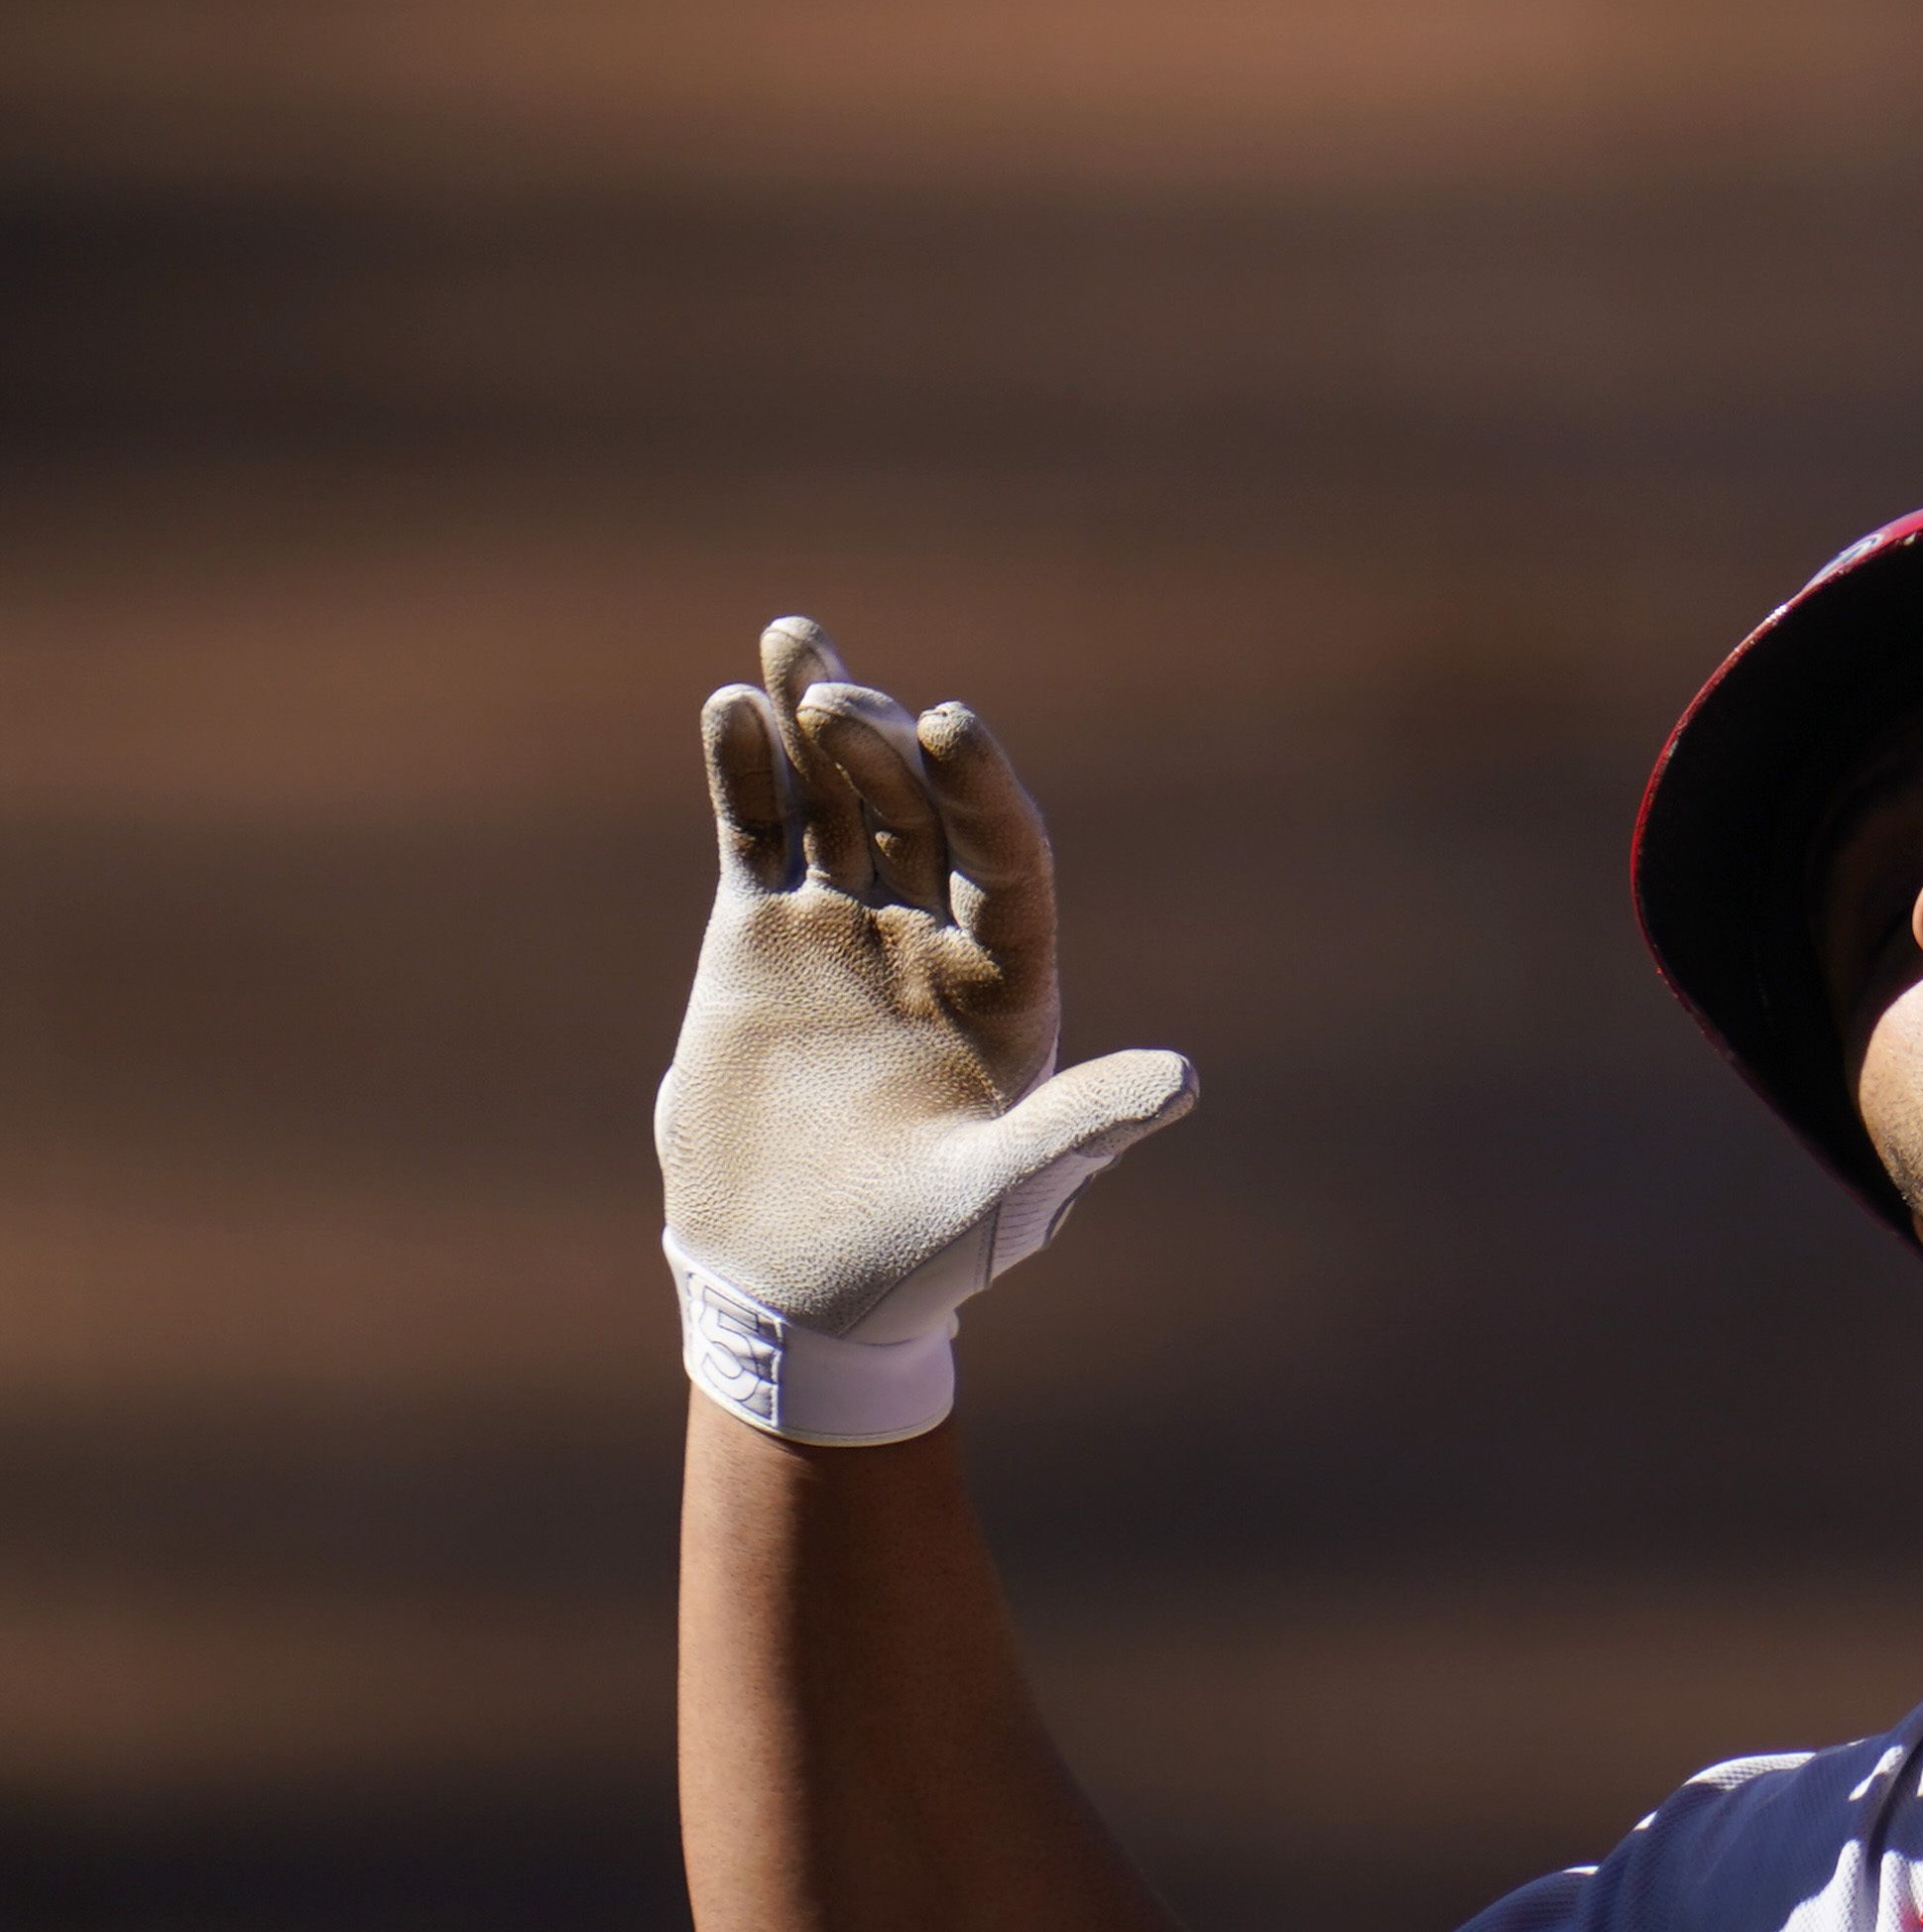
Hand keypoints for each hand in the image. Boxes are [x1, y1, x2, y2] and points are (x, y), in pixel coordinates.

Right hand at [655, 619, 1194, 1444]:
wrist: (797, 1290)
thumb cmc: (924, 1260)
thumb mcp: (1007, 1201)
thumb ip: (1079, 1133)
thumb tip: (1184, 1083)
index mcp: (1010, 985)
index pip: (1009, 860)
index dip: (984, 791)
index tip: (949, 725)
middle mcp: (936, 939)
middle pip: (920, 812)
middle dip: (884, 747)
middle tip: (842, 696)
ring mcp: (846, 930)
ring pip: (838, 801)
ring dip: (817, 724)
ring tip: (792, 641)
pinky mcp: (759, 941)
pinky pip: (757, 837)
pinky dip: (744, 776)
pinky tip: (729, 710)